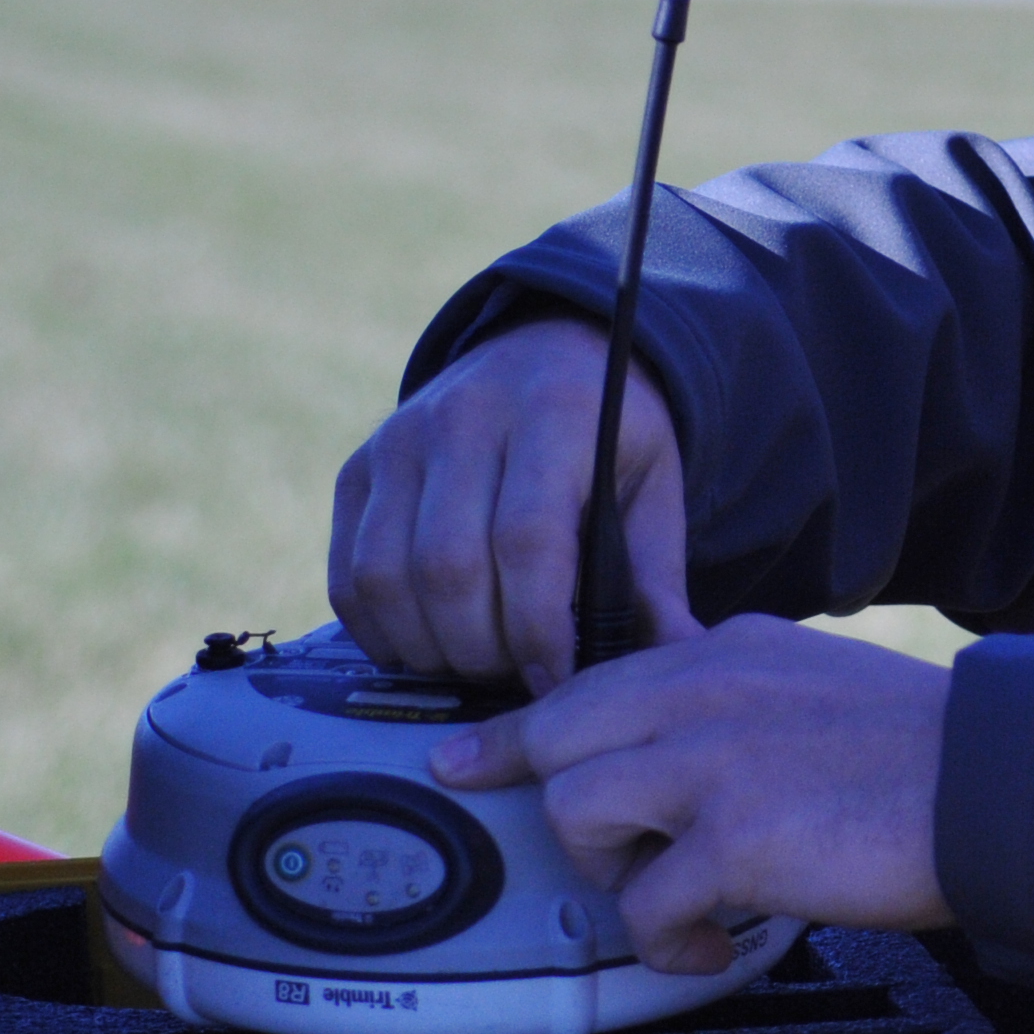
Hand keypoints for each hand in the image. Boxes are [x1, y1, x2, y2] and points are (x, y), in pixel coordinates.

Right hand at [327, 316, 692, 693]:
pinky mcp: (359, 468)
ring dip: (429, 647)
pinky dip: (380, 630)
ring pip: (386, 576)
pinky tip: (427, 645)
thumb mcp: (651, 484)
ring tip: (476, 663)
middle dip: (482, 648)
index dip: (537, 627)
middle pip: (448, 566)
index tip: (555, 679)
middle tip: (516, 677)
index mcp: (552, 411)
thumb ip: (657, 574)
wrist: (545, 354)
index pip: (527, 538)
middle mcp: (463, 415)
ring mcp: (400, 439)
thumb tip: (684, 654)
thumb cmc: (606, 436)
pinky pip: (349, 572)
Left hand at [438, 616, 952, 973]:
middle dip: (564, 812)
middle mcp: (704, 690)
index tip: (462, 760)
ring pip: (580, 815)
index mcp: (725, 651)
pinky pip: (647, 906)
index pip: (593, 682)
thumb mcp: (813, 679)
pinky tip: (718, 944)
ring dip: (620, 877)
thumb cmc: (920, 750)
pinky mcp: (736, 839)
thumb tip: (684, 728)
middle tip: (599, 861)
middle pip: (561, 742)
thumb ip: (740, 691)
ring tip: (684, 900)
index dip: (515, 731)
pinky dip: (672, 943)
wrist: (999, 783)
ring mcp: (714, 761)